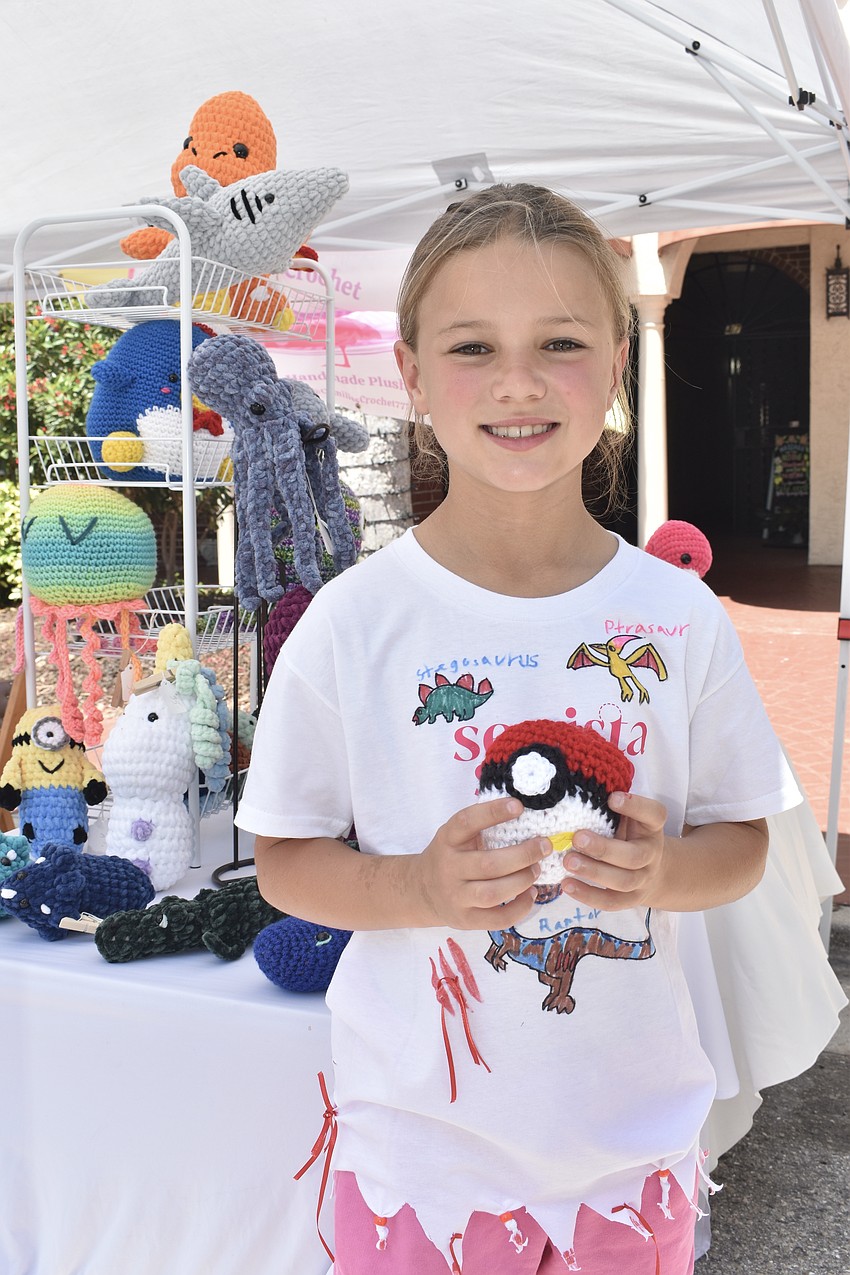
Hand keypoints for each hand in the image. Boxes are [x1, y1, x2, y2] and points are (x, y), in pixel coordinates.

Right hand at [414, 797, 544, 929]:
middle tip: (544, 846)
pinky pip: (498, 919)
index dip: (493, 812)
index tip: (519, 806)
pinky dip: (521, 908)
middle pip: (488, 864)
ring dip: (522, 880)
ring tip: (536, 869)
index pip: (466, 822)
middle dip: (523, 855)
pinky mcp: (465, 920)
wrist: (423, 891)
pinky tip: (531, 894)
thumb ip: (481, 827)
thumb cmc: (451, 856)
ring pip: (493, 893)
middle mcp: (448, 868)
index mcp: (447, 840)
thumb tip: (525, 815)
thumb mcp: (456, 836)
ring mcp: (456, 897)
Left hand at [558, 791, 667, 911]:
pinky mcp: (630, 900)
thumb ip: (610, 805)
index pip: (654, 814)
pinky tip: (566, 884)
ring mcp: (643, 880)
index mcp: (651, 827)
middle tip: (577, 837)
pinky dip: (588, 896)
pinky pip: (611, 902)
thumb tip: (576, 785)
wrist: (652, 869)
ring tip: (567, 861)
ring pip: (623, 881)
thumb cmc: (629, 833)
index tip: (612, 798)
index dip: (636, 806)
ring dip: (593, 872)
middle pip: (634, 856)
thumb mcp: (627, 816)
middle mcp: (651, 854)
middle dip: (604, 848)